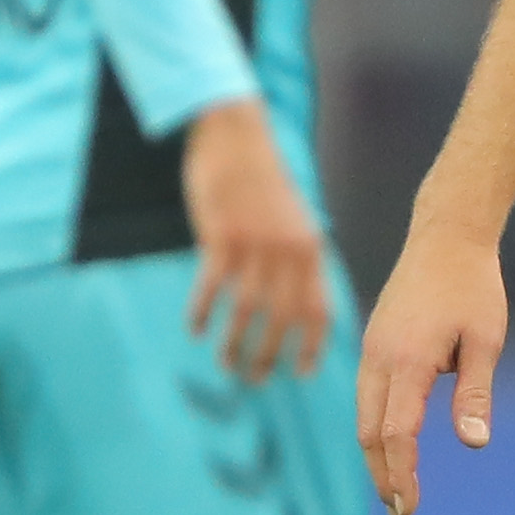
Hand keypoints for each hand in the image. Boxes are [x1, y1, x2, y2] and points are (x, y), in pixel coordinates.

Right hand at [181, 98, 332, 385]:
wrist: (237, 136)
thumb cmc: (262, 181)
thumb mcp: (294, 218)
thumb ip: (298, 257)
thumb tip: (297, 303)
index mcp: (311, 248)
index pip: (319, 309)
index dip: (313, 346)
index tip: (303, 373)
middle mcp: (288, 250)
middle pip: (282, 319)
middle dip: (269, 356)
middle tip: (254, 379)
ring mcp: (255, 243)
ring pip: (246, 310)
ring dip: (235, 344)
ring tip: (226, 365)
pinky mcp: (221, 235)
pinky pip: (211, 286)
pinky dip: (202, 312)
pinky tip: (195, 329)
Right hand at [353, 219, 509, 514]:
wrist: (447, 234)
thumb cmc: (474, 285)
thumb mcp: (486, 339)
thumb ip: (476, 393)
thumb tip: (474, 443)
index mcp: (407, 360)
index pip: (395, 434)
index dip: (401, 476)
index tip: (410, 508)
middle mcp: (379, 357)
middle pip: (368, 433)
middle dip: (384, 476)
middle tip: (404, 512)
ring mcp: (371, 348)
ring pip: (363, 416)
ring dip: (376, 455)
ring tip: (396, 487)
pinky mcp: (374, 341)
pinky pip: (367, 395)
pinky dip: (374, 428)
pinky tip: (392, 444)